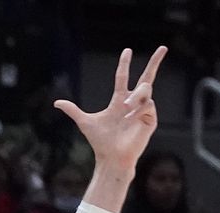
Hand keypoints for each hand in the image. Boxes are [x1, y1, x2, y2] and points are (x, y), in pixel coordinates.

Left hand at [53, 45, 166, 173]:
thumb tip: (56, 102)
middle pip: (147, 78)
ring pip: (146, 90)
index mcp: (119, 100)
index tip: (128, 50)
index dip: (125, 64)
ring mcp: (143, 111)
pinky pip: (149, 104)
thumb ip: (73, 110)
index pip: (123, 77)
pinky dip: (139, 109)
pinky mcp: (150, 120)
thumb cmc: (100, 142)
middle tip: (163, 47)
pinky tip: (131, 118)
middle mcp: (133, 103)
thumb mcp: (85, 122)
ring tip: (126, 108)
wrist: (111, 157)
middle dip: (155, 62)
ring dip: (135, 96)